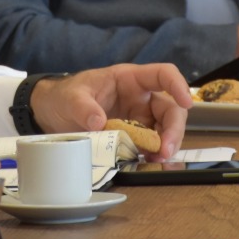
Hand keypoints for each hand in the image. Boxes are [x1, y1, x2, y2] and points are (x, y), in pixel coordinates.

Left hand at [27, 64, 193, 158]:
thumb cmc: (64, 96)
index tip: (187, 102)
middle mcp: (139, 98)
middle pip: (170, 108)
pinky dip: (152, 156)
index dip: (178, 85)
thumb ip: (83, 107)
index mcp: (129, 79)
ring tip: (156, 160)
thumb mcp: (70, 98)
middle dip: (174, 129)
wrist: (51, 115)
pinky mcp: (132, 137)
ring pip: (164, 130)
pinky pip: (149, 146)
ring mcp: (138, 118)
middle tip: (165, 150)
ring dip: (165, 146)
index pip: (163, 74)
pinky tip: (147, 164)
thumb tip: (97, 122)